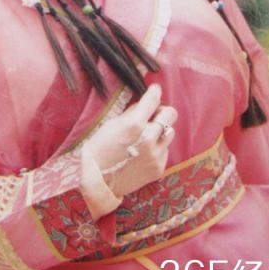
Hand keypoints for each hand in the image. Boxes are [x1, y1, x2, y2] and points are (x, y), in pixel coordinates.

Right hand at [84, 84, 176, 198]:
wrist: (98, 180)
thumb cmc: (100, 148)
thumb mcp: (112, 124)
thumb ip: (132, 113)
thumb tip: (145, 103)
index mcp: (134, 124)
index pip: (153, 99)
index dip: (155, 91)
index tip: (155, 89)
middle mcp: (148, 138)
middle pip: (171, 114)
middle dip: (162, 111)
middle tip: (153, 115)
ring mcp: (155, 155)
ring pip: (170, 132)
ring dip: (160, 131)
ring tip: (147, 136)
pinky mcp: (159, 168)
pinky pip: (164, 151)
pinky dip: (157, 148)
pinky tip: (143, 153)